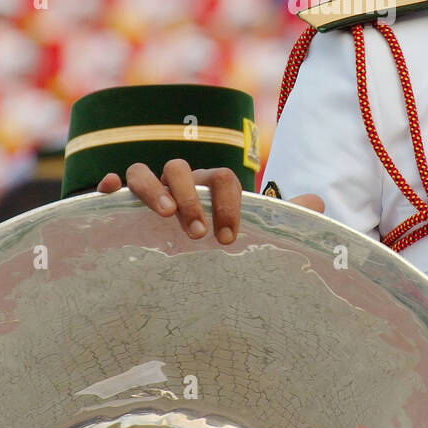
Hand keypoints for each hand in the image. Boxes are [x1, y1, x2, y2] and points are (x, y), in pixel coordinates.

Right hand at [96, 160, 323, 244]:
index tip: (229, 238)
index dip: (227, 202)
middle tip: (199, 234)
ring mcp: (145, 190)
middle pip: (181, 167)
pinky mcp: (116, 205)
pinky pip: (108, 183)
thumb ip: (283, 217)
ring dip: (153, 188)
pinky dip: (109, 183)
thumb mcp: (248, 231)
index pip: (221, 177)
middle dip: (192, 197)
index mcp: (209, 186)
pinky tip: (109, 192)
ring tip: (164, 216)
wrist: (173, 261)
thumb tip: (319, 204)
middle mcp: (177, 183)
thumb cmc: (212, 241)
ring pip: (142, 170)